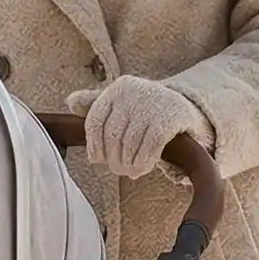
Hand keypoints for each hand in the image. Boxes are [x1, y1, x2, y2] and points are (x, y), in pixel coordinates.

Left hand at [65, 76, 207, 179]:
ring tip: (130, 171)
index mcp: (118, 88)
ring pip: (129, 144)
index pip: (95, 121)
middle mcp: (134, 91)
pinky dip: (143, 162)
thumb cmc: (146, 110)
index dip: (93, 145)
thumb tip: (71, 102)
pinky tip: (142, 168)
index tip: (97, 159)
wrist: (188, 107)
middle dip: (113, 158)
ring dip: (127, 164)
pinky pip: (150, 147)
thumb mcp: (122, 103)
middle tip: (117, 169)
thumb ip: (96, 103)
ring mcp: (154, 102)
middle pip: (112, 136)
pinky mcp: (172, 116)